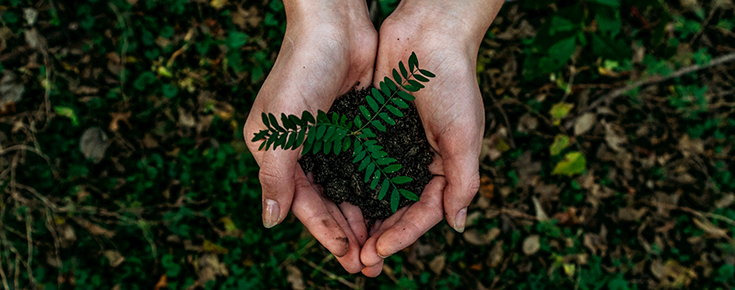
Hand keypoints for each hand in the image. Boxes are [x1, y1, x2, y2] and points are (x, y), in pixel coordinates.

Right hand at [243, 0, 376, 272]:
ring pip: (347, 189)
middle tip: (369, 264)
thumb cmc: (300, 72)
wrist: (334, 24)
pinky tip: (391, 208)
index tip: (348, 256)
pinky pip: (365, 167)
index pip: (302, 203)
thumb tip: (270, 222)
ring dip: (363, 217)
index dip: (324, 232)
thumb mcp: (280, 129)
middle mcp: (302, 150)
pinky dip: (375, 189)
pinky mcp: (354, 127)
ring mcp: (329, 139)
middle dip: (347, 233)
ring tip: (382, 245)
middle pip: (326, 202)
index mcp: (277, 153)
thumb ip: (275, 177)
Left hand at [359, 0, 503, 276]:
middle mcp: (419, 161)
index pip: (424, 212)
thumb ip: (463, 181)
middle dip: (380, 236)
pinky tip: (332, 201)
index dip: (402, 235)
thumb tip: (457, 225)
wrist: (428, 33)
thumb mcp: (464, 135)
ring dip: (362, 218)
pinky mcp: (373, 130)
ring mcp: (394, 146)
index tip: (378, 251)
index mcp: (445, 166)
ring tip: (344, 242)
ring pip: (375, 192)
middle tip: (358, 261)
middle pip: (397, 209)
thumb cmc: (453, 82)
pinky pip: (360, 164)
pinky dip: (349, 185)